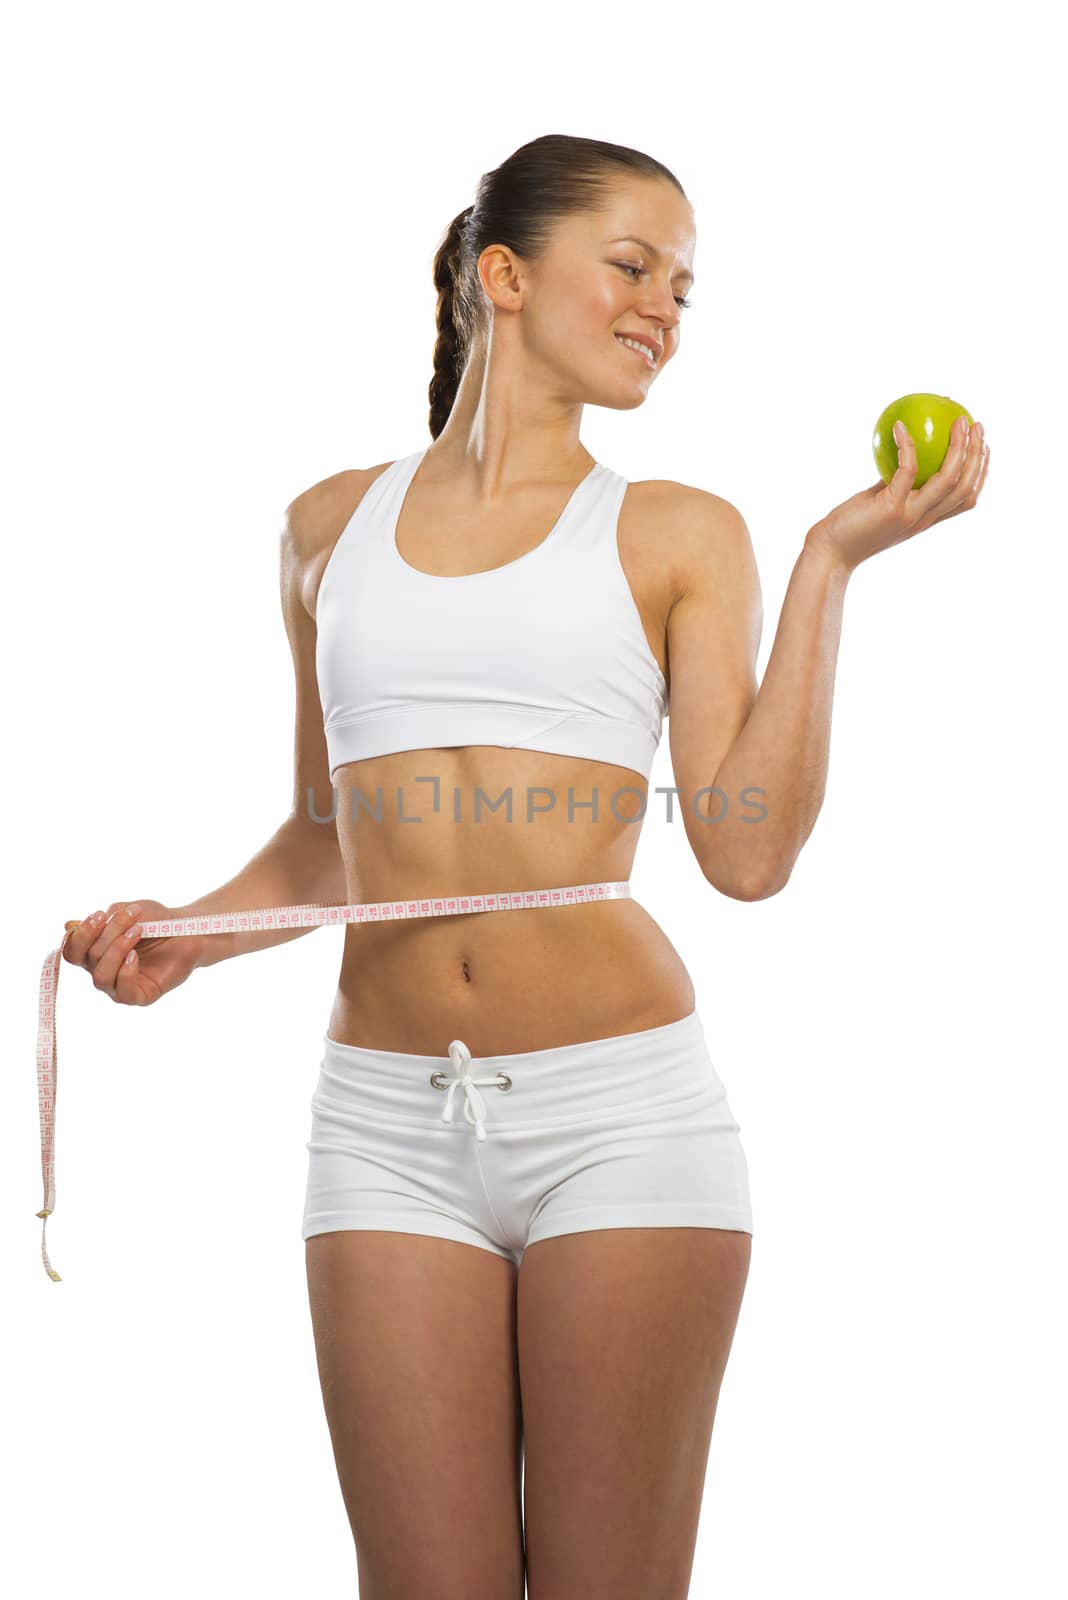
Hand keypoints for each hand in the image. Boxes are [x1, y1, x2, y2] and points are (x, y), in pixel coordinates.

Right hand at [61, 899, 203, 1005]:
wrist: (189, 930)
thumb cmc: (157, 920)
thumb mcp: (128, 912)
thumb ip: (102, 921)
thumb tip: (69, 926)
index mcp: (95, 951)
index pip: (72, 950)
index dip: (80, 934)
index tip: (100, 914)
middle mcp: (103, 970)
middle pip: (88, 958)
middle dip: (108, 933)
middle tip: (132, 915)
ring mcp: (119, 985)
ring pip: (100, 976)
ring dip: (117, 950)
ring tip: (138, 932)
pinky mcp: (140, 996)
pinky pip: (122, 992)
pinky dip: (126, 973)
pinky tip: (136, 956)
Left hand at [806, 416, 990, 573]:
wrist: (830, 553)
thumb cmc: (851, 525)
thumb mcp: (881, 500)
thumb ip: (897, 481)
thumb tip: (907, 449)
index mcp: (926, 519)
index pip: (966, 498)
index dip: (980, 472)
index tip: (983, 445)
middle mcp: (924, 519)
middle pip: (965, 487)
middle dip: (977, 454)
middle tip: (976, 425)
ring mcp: (910, 515)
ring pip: (947, 479)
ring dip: (958, 447)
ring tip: (958, 421)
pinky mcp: (891, 509)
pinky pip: (907, 470)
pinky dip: (908, 446)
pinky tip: (900, 426)